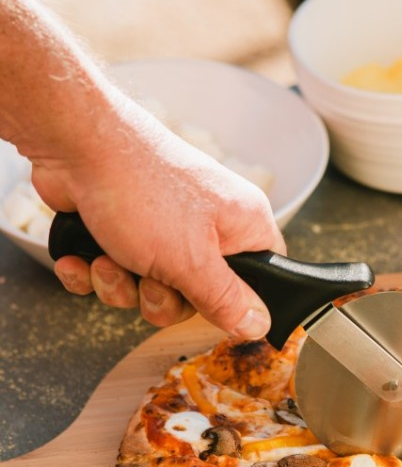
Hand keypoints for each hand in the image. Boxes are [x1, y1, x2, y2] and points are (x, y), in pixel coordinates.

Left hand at [38, 93, 284, 338]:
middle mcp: (209, 227)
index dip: (241, 302)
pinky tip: (82, 260)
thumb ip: (227, 301)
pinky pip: (118, 273)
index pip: (265, 277)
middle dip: (162, 300)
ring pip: (154, 289)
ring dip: (122, 287)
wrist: (72, 141)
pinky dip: (94, 274)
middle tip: (150, 283)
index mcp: (242, 226)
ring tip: (107, 262)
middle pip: (200, 296)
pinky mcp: (125, 229)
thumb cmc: (141, 188)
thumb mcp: (192, 262)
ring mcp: (166, 227)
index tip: (213, 311)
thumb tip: (259, 326)